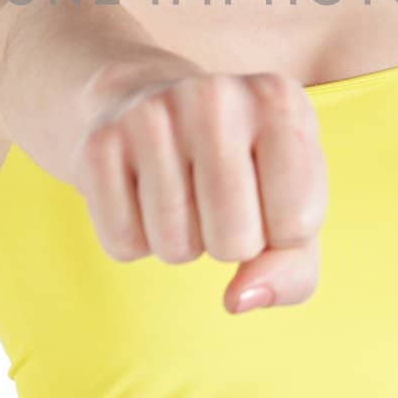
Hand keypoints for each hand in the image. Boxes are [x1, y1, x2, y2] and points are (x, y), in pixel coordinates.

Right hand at [68, 66, 327, 314]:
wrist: (145, 100)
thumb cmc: (239, 167)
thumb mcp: (291, 206)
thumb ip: (293, 269)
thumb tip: (237, 300)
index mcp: (279, 101)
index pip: (297, 224)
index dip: (281, 233)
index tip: (267, 194)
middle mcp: (216, 97)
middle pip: (235, 242)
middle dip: (230, 245)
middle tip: (218, 200)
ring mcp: (151, 115)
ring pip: (176, 248)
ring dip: (182, 244)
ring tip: (180, 192)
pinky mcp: (99, 143)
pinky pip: (124, 243)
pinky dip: (136, 240)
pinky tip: (141, 193)